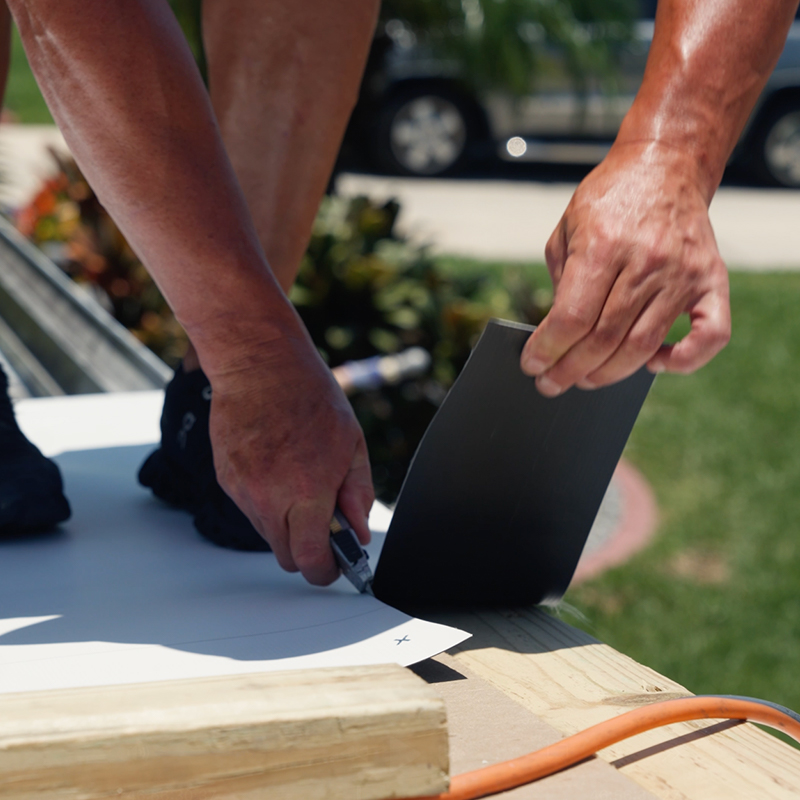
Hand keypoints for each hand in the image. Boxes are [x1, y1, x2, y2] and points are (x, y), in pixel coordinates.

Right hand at [206, 329, 373, 585]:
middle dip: (307, 552)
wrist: (260, 365)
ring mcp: (244, 490)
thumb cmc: (311, 398)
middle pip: (286, 558)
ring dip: (287, 526)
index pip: (311, 561)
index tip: (335, 567)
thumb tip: (358, 532)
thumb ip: (357, 494)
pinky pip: (250, 509)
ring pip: (267, 534)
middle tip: (324, 526)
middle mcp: (270, 498)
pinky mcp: (227, 480)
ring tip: (300, 483)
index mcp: (308, 491)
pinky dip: (267, 503)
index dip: (325, 572)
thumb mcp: (352, 444)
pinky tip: (278, 468)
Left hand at [520, 141, 730, 395]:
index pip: (571, 318)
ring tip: (586, 380)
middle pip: (604, 339)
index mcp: (603, 246)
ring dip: (611, 374)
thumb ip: (559, 282)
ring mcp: (682, 273)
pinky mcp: (711, 280)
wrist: (665, 164)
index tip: (532, 365)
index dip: (548, 350)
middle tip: (553, 383)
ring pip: (644, 345)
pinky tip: (656, 364)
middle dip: (571, 370)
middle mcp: (645, 261)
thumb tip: (556, 334)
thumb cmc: (609, 199)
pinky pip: (711, 335)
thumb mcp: (566, 230)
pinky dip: (686, 361)